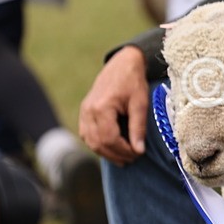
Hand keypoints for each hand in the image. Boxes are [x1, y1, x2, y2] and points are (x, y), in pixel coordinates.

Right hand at [79, 46, 147, 164]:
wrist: (122, 65)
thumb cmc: (133, 82)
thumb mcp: (140, 104)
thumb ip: (138, 128)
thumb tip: (139, 150)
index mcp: (101, 107)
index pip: (109, 138)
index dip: (123, 150)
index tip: (138, 154)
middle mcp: (88, 111)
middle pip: (98, 143)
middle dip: (116, 154)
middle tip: (133, 158)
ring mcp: (83, 112)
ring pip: (90, 141)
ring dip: (106, 152)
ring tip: (124, 158)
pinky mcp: (84, 112)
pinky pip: (87, 135)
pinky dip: (99, 144)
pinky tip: (112, 149)